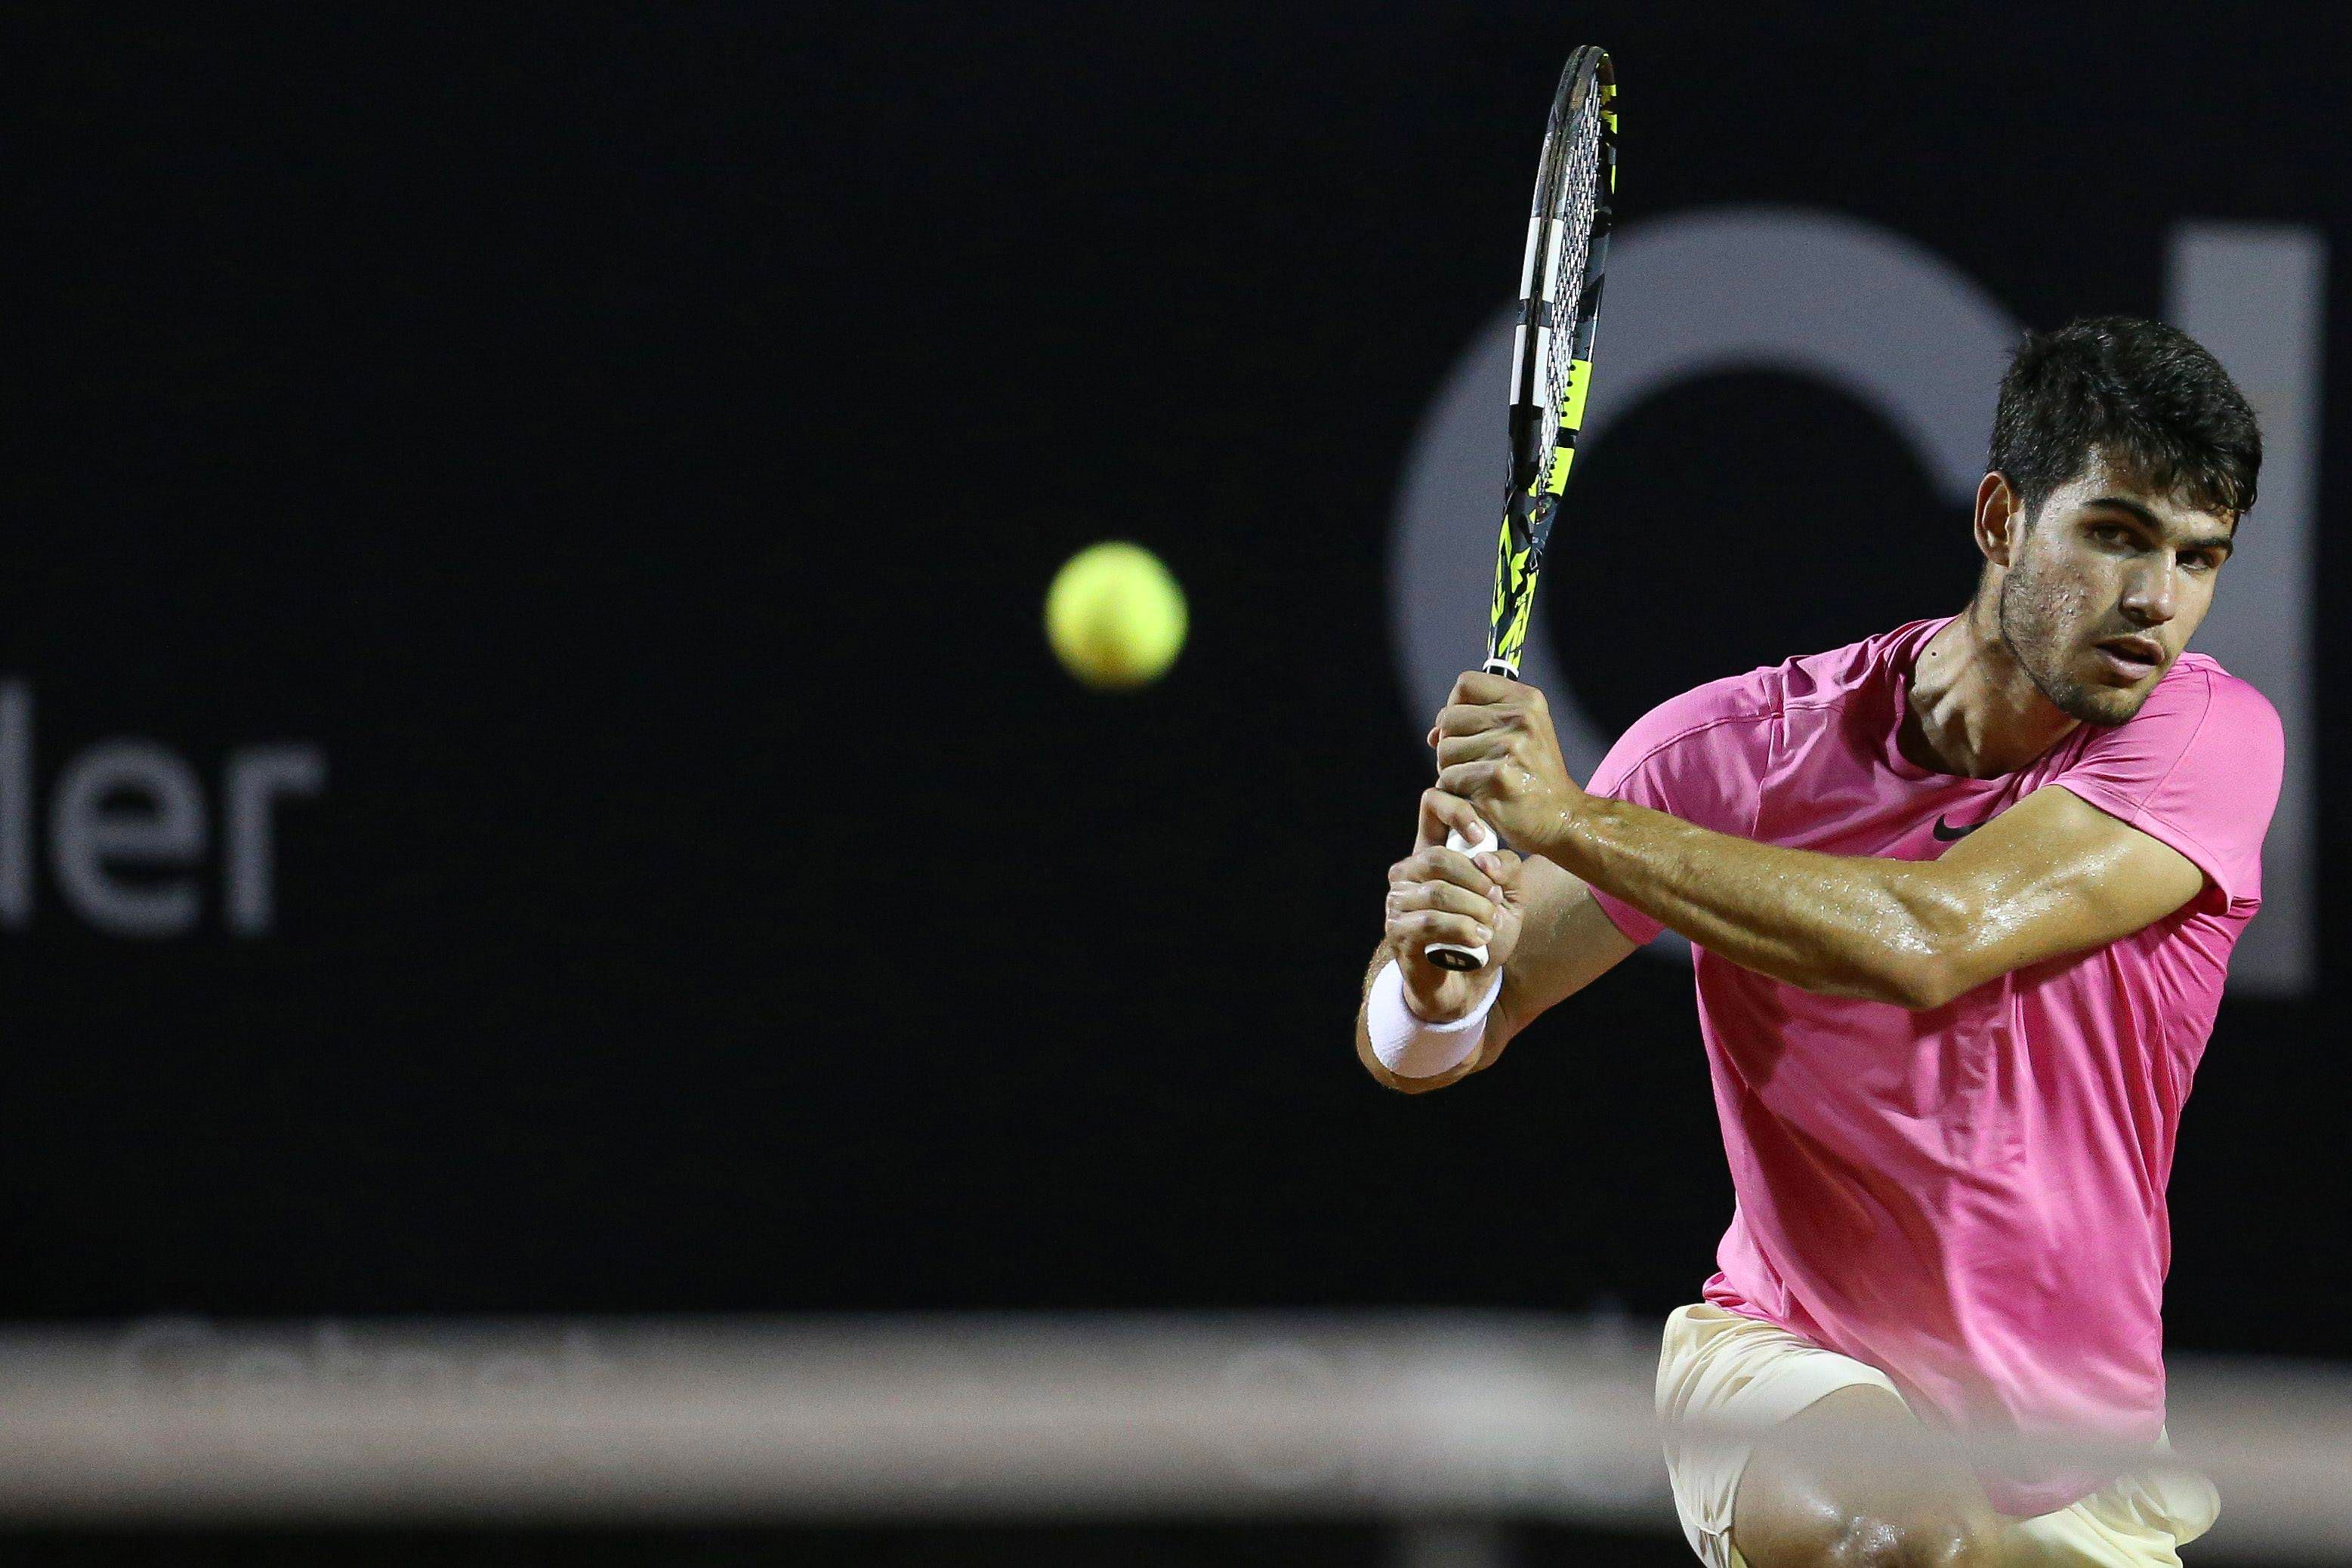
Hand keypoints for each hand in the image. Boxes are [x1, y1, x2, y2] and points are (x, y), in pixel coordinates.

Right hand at [1386, 789, 1526, 1019]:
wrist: (1467, 984)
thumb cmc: (1484, 933)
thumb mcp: (1509, 898)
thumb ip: (1506, 870)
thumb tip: (1484, 860)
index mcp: (1433, 852)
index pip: (1432, 806)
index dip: (1457, 811)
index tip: (1480, 836)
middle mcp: (1408, 871)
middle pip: (1439, 857)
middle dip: (1476, 880)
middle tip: (1496, 901)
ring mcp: (1398, 900)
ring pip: (1438, 892)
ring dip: (1474, 910)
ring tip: (1489, 926)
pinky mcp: (1397, 930)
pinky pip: (1431, 922)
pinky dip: (1462, 930)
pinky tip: (1478, 939)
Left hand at [1427, 670, 1587, 854]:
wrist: (1561, 817)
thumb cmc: (1534, 777)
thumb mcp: (1523, 733)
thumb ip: (1479, 721)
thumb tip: (1434, 733)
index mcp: (1526, 701)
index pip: (1466, 684)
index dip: (1455, 706)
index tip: (1464, 728)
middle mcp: (1520, 718)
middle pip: (1449, 719)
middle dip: (1451, 745)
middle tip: (1473, 764)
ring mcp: (1509, 747)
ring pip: (1445, 751)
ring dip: (1452, 770)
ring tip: (1479, 781)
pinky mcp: (1495, 778)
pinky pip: (1449, 779)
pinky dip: (1457, 792)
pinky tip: (1479, 796)